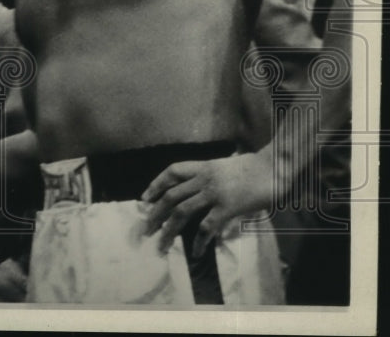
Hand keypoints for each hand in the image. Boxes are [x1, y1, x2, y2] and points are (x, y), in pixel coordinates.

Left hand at [141, 151, 274, 255]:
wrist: (274, 167)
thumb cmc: (254, 167)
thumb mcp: (226, 166)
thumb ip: (211, 176)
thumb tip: (201, 188)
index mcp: (203, 166)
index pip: (172, 172)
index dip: (155, 184)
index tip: (144, 198)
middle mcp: (204, 178)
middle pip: (171, 196)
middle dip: (155, 214)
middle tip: (145, 229)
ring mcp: (214, 193)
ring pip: (182, 212)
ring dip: (169, 230)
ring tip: (161, 245)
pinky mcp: (227, 207)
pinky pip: (208, 227)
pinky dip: (200, 241)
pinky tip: (196, 253)